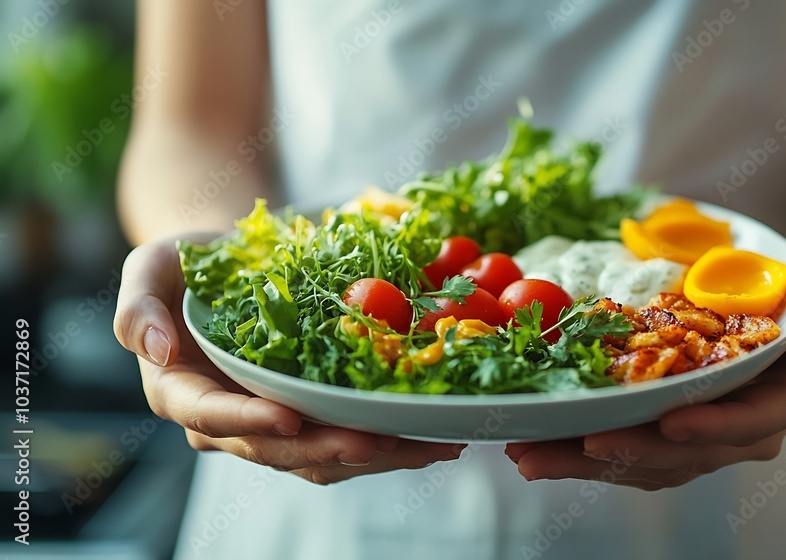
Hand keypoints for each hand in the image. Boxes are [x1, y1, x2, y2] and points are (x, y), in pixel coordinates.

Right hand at [114, 235, 462, 484]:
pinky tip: (433, 436)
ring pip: (320, 459)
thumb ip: (137, 307)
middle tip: (377, 441)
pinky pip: (347, 440)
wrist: (228, 265)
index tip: (287, 417)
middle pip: (277, 450)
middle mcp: (227, 420)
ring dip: (374, 457)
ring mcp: (272, 423)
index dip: (248, 422)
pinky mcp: (310, 417)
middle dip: (328, 449)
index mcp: (182, 392)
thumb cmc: (186, 265)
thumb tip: (155, 349)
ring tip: (426, 445)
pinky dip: (390, 443)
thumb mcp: (148, 268)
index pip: (211, 418)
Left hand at [505, 246, 785, 489]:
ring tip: (531, 455)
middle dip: (628, 453)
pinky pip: (632, 447)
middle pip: (685, 453)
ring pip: (648, 460)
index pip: (750, 425)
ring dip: (589, 462)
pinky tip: (541, 444)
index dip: (710, 427)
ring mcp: (707, 432)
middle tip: (574, 446)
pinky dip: (586, 449)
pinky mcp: (674, 426)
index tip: (668, 423)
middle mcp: (747, 427)